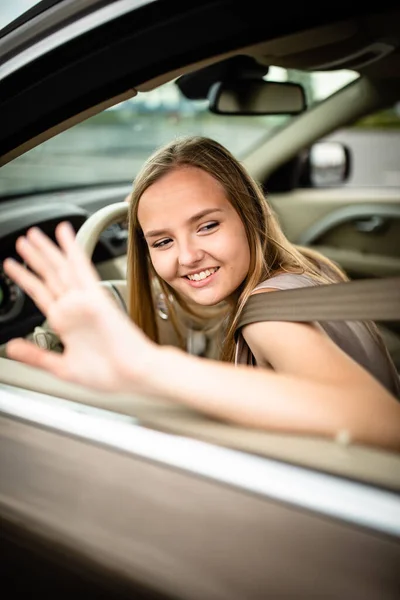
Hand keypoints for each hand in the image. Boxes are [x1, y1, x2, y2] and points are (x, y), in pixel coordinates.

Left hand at [3, 222, 155, 391]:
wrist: (132, 374)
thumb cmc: (108, 374)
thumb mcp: (61, 366)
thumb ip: (36, 355)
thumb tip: (11, 347)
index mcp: (65, 323)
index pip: (41, 294)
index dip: (26, 279)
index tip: (12, 266)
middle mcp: (73, 308)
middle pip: (49, 276)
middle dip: (34, 259)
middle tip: (22, 241)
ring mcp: (84, 301)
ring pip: (61, 268)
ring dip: (47, 251)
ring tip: (32, 235)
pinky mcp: (96, 297)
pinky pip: (82, 268)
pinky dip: (73, 250)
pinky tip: (65, 235)